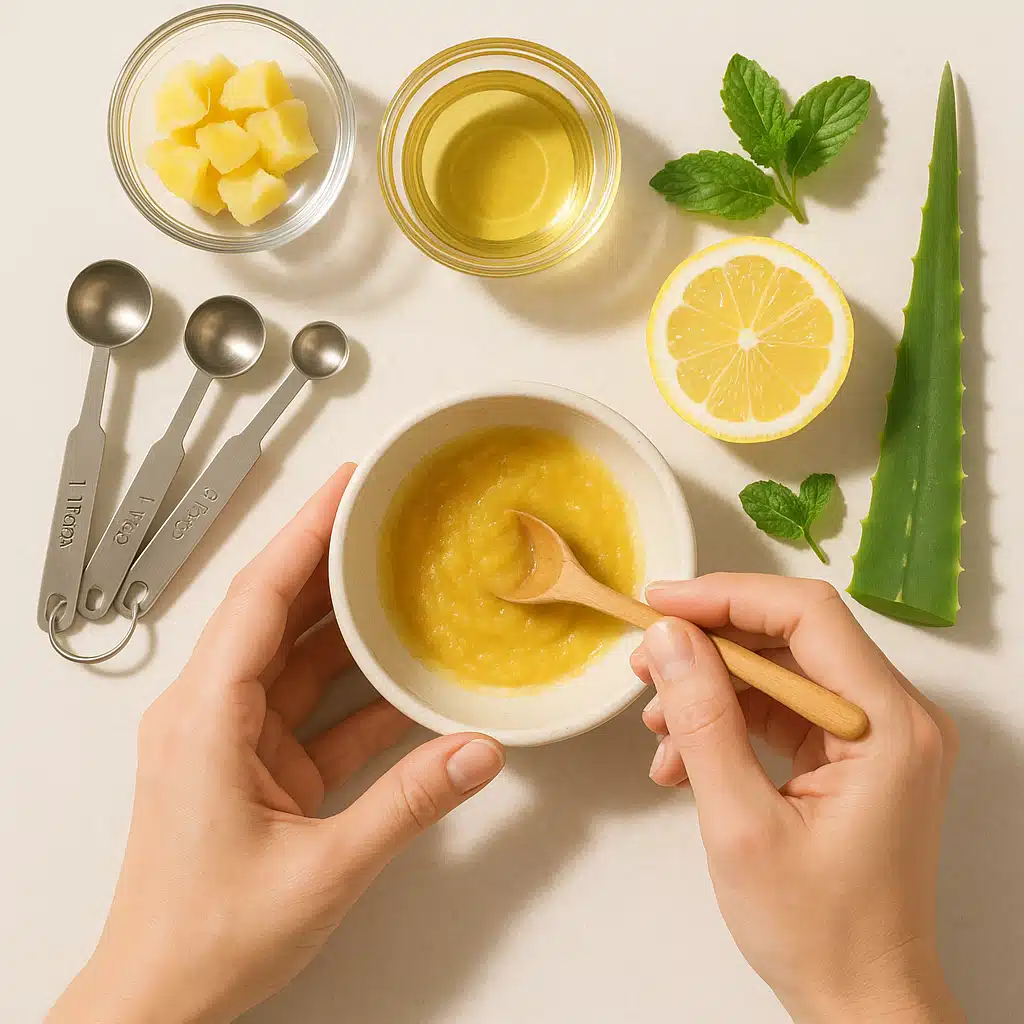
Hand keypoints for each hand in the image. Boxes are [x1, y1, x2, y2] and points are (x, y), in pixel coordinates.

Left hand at [48, 464, 505, 1023]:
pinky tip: (405, 674)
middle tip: (386, 515)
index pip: (259, 596)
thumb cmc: (206, 938)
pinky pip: (312, 709)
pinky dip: (357, 691)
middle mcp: (212, 713)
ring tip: (404, 578)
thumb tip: (479, 752)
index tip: (347, 484)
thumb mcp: (323, 869)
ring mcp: (233, 739)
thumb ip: (409, 805)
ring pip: (297, 657)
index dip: (306, 532)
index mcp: (205, 717)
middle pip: (277, 612)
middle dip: (331, 560)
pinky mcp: (256, 767)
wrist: (158, 1003)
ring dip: (348, 622)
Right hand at [631, 574, 963, 1023]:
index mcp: (888, 724)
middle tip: (645, 666)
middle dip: (709, 646)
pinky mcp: (852, 758)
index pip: (807, 614)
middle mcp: (893, 717)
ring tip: (658, 729)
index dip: (726, 597)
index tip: (659, 606)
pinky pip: (783, 712)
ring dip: (712, 690)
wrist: (860, 1001)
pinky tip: (683, 760)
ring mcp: (876, 737)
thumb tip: (669, 640)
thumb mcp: (741, 824)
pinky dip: (729, 723)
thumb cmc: (816, 929)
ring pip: (780, 672)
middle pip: (791, 637)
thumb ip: (704, 721)